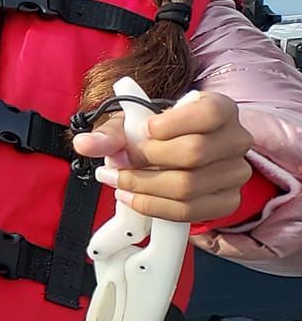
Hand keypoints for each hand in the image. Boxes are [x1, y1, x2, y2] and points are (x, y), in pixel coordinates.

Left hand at [73, 90, 253, 223]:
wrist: (178, 153)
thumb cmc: (157, 133)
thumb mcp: (133, 124)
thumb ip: (111, 133)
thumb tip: (85, 145)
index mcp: (220, 109)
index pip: (208, 113)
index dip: (171, 124)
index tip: (142, 130)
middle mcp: (236, 139)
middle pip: (195, 152)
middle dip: (147, 159)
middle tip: (121, 161)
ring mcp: (235, 173)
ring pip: (189, 186)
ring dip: (143, 186)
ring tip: (118, 181)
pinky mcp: (227, 201)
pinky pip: (189, 212)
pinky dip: (152, 207)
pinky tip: (132, 198)